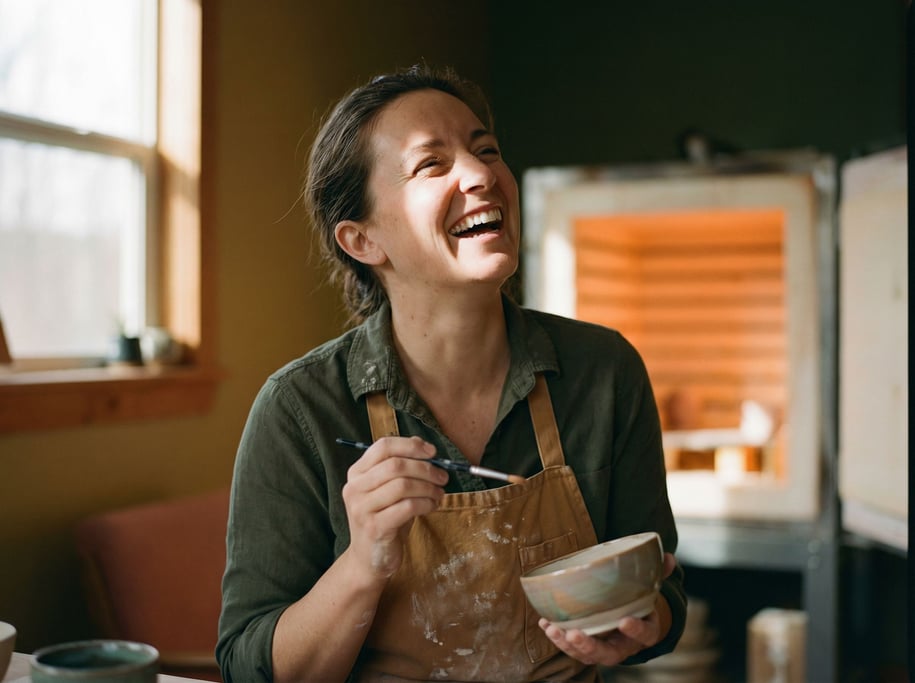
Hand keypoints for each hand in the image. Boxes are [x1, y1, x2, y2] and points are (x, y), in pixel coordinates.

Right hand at [341, 436, 447, 578]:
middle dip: (425, 468)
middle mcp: (354, 488)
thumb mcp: (389, 489)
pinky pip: (408, 507)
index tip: (432, 452)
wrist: (369, 558)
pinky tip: (432, 506)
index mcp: (356, 473)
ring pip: (403, 485)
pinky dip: (426, 503)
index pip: (383, 446)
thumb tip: (425, 447)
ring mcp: (362, 508)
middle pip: (396, 465)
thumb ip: (402, 467)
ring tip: (438, 494)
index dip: (411, 446)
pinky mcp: (375, 527)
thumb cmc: (384, 518)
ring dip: (428, 487)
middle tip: (442, 477)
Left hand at [538, 552, 677, 665]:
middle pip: (607, 653)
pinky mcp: (586, 646)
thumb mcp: (651, 590)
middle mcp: (623, 645)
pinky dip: (557, 636)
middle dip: (589, 646)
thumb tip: (669, 556)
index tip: (624, 620)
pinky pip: (571, 647)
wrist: (632, 623)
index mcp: (644, 632)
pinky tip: (545, 623)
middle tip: (575, 634)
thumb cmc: (640, 604)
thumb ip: (660, 575)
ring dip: (567, 644)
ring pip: (585, 654)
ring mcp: (603, 648)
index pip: (644, 635)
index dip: (635, 630)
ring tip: (553, 629)